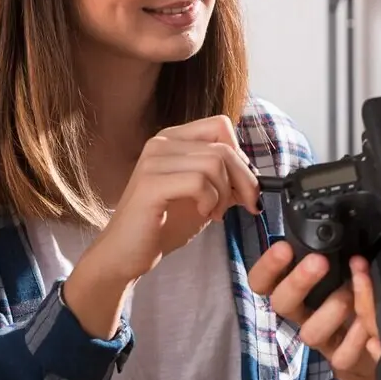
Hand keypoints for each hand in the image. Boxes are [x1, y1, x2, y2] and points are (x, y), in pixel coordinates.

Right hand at [89, 115, 260, 282]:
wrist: (126, 253)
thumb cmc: (164, 225)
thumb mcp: (203, 197)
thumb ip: (225, 180)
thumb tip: (253, 178)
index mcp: (173, 139)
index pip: (221, 126)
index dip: (241, 156)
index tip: (245, 186)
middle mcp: (161, 143)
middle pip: (223, 147)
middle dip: (245, 179)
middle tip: (247, 205)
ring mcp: (153, 161)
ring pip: (214, 163)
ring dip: (225, 193)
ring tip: (216, 213)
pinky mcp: (150, 184)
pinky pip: (198, 182)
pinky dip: (210, 200)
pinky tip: (203, 213)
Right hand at [247, 246, 380, 379]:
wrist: (375, 344)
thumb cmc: (355, 296)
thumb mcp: (343, 269)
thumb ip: (335, 252)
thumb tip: (337, 220)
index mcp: (297, 290)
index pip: (262, 282)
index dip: (266, 267)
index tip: (284, 248)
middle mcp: (303, 314)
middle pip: (281, 304)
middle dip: (298, 282)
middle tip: (319, 262)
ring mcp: (321, 338)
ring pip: (310, 333)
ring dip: (332, 309)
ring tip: (352, 293)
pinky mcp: (341, 359)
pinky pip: (341, 356)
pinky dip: (355, 338)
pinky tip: (367, 324)